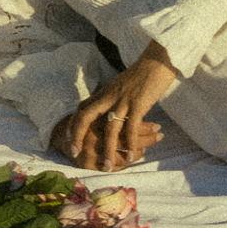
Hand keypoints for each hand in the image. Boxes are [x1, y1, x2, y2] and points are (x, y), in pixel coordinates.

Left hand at [58, 47, 178, 169]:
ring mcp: (124, 100)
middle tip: (75, 153)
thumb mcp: (120, 85)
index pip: (82, 108)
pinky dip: (130, 144)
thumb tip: (106, 109)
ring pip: (110, 129)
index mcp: (105, 92)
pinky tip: (131, 156)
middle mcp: (109, 96)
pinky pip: (132, 128)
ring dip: (108, 149)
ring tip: (106, 166)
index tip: (68, 138)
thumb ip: (111, 97)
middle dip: (78, 135)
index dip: (73, 123)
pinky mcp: (139, 104)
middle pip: (86, 116)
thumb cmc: (142, 74)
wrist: (158, 61)